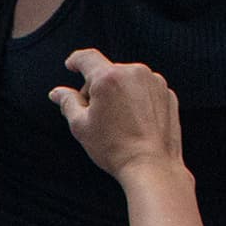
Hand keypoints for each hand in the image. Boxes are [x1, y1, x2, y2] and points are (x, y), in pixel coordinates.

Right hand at [49, 49, 182, 182]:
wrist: (153, 167)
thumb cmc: (115, 149)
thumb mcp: (81, 126)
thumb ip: (68, 102)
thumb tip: (57, 93)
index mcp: (109, 77)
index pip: (86, 58)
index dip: (75, 60)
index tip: (72, 65)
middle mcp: (134, 73)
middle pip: (108, 72)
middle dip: (98, 88)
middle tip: (95, 115)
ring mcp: (154, 82)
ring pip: (128, 80)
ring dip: (119, 93)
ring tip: (118, 123)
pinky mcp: (168, 94)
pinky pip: (146, 90)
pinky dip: (138, 100)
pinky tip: (134, 123)